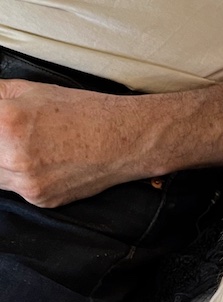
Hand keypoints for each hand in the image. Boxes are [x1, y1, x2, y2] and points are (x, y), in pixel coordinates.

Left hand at [0, 79, 143, 206]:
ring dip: (1, 163)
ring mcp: (29, 183)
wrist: (120, 140)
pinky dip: (18, 177)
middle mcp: (14, 158)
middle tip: (9, 138)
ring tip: (19, 149)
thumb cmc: (81, 113)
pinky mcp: (42, 199)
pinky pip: (15, 189)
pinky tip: (36, 162)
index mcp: (6, 123)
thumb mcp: (26, 91)